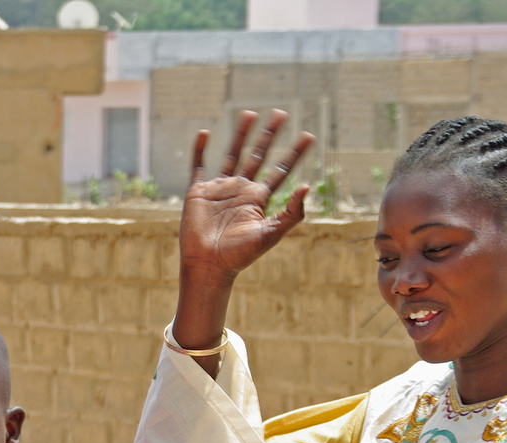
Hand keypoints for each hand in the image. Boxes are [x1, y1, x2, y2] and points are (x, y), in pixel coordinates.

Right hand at [179, 112, 314, 283]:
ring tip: (250, 113)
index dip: (295, 153)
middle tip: (282, 113)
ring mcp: (219, 189)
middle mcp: (241, 190)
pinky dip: (200, 150)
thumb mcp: (270, 234)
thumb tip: (307, 186)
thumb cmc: (240, 255)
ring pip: (232, 154)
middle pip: (258, 156)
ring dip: (241, 134)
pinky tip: (205, 132)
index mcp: (259, 199)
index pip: (281, 170)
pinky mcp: (198, 192)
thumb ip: (291, 213)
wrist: (208, 266)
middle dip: (269, 135)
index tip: (308, 135)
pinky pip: (198, 166)